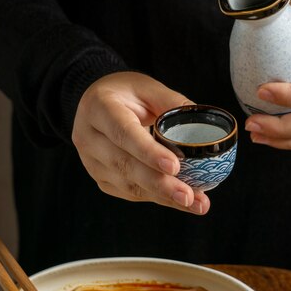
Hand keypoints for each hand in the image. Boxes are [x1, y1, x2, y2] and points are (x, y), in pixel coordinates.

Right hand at [72, 71, 209, 213]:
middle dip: (160, 183)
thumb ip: (173, 103)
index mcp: (99, 107)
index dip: (148, 152)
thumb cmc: (126, 93)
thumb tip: (202, 128)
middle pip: (124, 164)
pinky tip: (180, 201)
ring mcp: (91, 161)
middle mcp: (88, 137)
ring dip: (163, 196)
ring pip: (127, 184)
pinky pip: (129, 192)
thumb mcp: (148, 88)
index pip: (123, 133)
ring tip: (195, 203)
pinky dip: (157, 198)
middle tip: (188, 196)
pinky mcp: (100, 177)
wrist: (98, 103)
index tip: (175, 166)